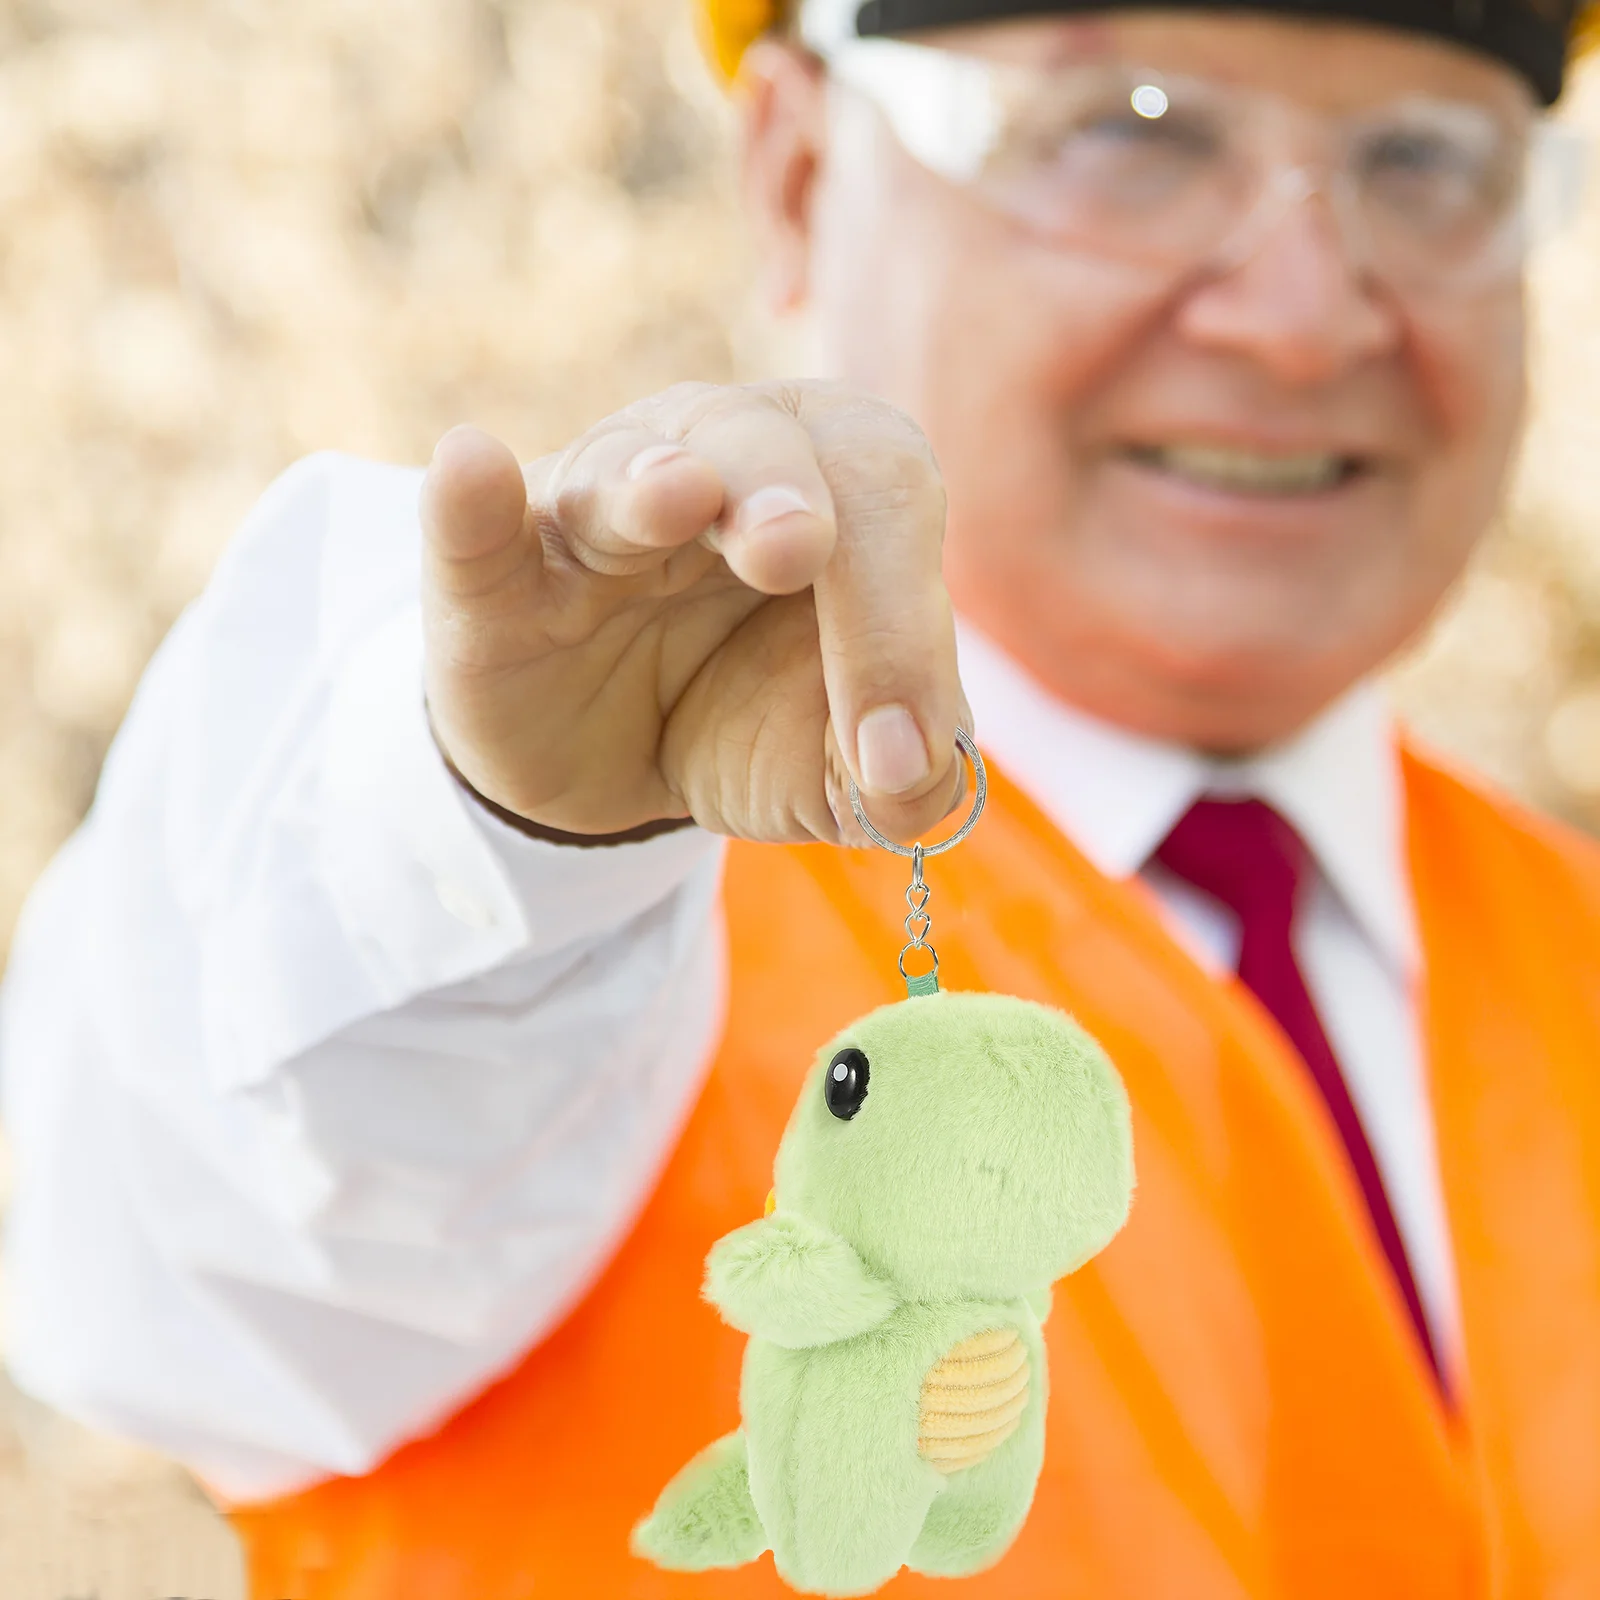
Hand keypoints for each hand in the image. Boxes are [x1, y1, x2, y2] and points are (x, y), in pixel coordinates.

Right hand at [420, 380, 966, 844]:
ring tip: (680, 495)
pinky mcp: (496, 567)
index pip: (888, 507)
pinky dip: (472, 502)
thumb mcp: (831, 768)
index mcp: (838, 486)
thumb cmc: (742, 721)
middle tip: (796, 549)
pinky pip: (479, 525)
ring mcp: (601, 499)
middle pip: (778, 445)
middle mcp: (727, 456)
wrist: (607, 757)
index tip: (886, 759)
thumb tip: (910, 773)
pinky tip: (470, 464)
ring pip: (629, 468)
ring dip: (653, 483)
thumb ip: (897, 775)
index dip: (899, 629)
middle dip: (790, 499)